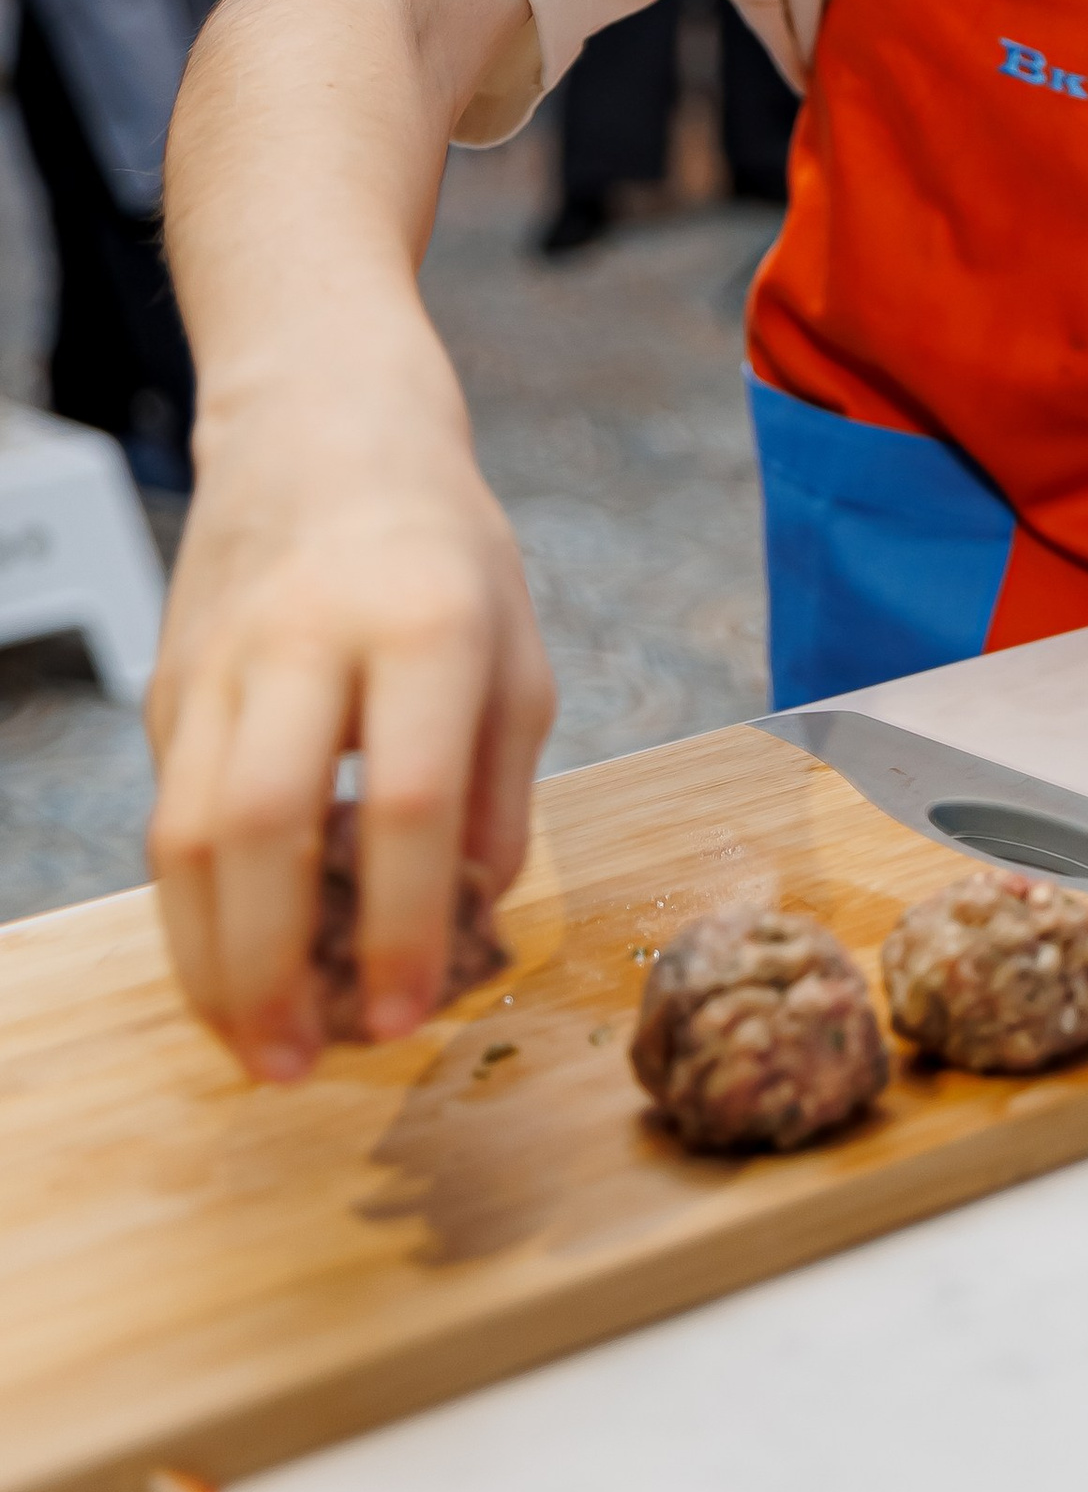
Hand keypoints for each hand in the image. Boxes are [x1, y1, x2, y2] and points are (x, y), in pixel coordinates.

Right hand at [147, 373, 554, 1076]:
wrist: (324, 424)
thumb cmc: (444, 546)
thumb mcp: (518, 648)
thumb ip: (498, 788)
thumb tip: (473, 914)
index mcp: (422, 623)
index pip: (403, 799)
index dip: (402, 924)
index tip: (409, 1013)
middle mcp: (307, 640)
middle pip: (257, 826)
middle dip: (272, 968)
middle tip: (303, 1066)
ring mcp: (221, 662)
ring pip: (182, 833)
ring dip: (209, 962)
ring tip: (256, 1049)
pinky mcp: (170, 686)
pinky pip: (167, 816)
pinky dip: (190, 911)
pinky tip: (233, 969)